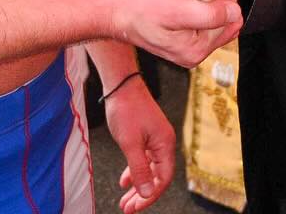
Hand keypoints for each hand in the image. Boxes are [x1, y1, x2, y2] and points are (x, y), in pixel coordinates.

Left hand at [106, 75, 174, 211]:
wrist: (121, 84)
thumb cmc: (126, 109)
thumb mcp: (130, 144)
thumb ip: (139, 169)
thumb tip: (147, 192)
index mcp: (165, 144)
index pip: (162, 178)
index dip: (149, 196)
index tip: (134, 207)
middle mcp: (164, 143)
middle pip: (157, 176)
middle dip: (142, 194)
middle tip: (128, 209)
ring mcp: (155, 139)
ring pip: (149, 169)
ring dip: (137, 186)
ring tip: (125, 201)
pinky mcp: (146, 135)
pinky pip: (144, 159)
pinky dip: (134, 171)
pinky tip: (124, 181)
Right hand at [114, 0, 241, 67]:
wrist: (115, 9)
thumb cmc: (140, 7)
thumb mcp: (176, 9)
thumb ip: (208, 15)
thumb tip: (236, 13)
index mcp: (195, 51)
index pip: (230, 24)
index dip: (230, 1)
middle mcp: (193, 53)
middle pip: (223, 23)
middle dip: (222, 2)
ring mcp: (187, 45)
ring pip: (213, 18)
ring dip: (213, 1)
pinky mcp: (180, 35)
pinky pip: (201, 18)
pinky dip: (201, 3)